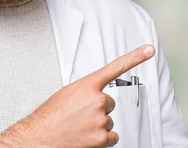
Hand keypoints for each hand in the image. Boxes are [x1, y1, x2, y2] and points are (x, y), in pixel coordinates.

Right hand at [0, 44, 155, 147]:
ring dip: (97, 125)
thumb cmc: (49, 117)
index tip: (149, 49)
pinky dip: (101, 140)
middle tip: (79, 116)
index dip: (135, 57)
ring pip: (108, 121)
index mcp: (87, 86)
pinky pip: (111, 137)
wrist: (38, 138)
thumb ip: (84, 91)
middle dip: (97, 110)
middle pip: (108, 103)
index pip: (116, 67)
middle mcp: (97, 100)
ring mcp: (100, 119)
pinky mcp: (102, 137)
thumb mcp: (66, 94)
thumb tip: (93, 95)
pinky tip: (86, 138)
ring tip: (79, 128)